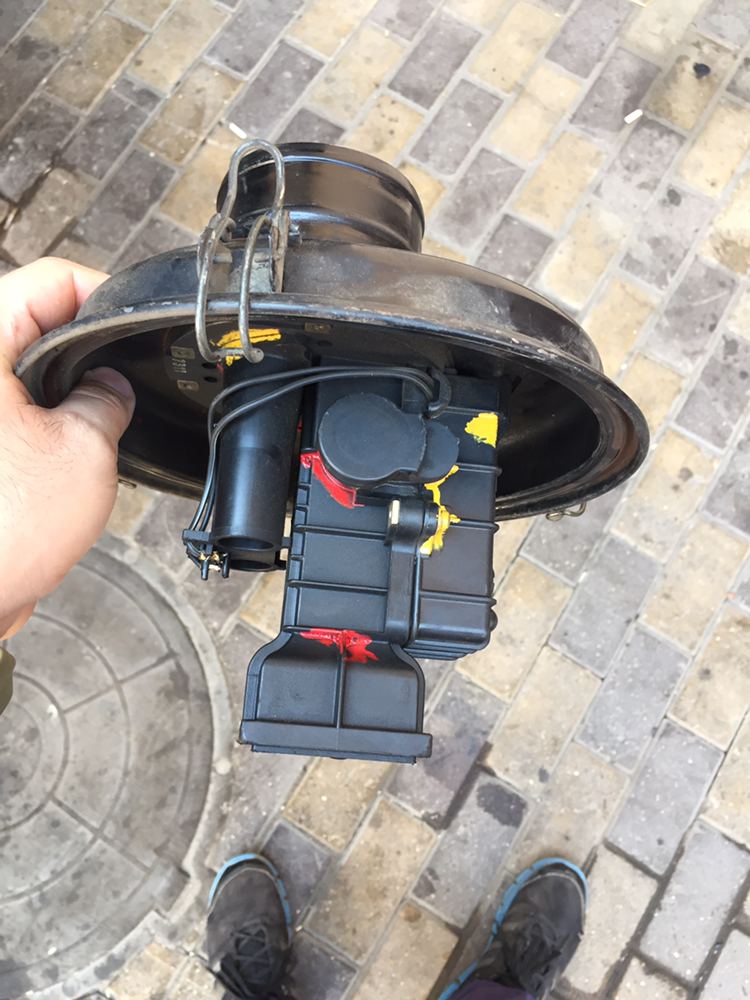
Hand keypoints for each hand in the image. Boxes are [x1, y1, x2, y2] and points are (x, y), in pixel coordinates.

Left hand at [0, 258, 134, 638]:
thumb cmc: (0, 530)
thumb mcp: (85, 451)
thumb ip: (107, 400)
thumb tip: (111, 386)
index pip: (47, 281)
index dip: (101, 296)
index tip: (131, 320)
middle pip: (32, 322)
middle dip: (85, 350)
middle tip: (120, 376)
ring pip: (22, 370)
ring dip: (61, 390)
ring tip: (93, 421)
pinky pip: (10, 411)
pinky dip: (40, 422)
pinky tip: (65, 453)